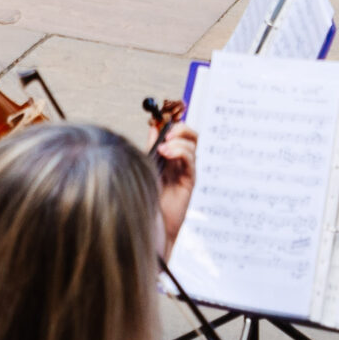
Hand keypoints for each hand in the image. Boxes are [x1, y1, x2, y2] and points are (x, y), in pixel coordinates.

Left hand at [153, 124, 196, 254]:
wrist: (149, 222)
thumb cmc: (146, 196)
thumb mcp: (146, 165)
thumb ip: (151, 146)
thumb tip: (154, 126)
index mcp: (169, 155)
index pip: (178, 132)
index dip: (171, 122)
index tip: (157, 117)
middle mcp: (180, 161)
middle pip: (190, 136)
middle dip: (180, 128)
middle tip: (167, 130)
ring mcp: (185, 170)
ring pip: (192, 145)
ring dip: (178, 140)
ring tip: (164, 146)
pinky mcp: (189, 180)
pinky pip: (190, 160)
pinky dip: (180, 151)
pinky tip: (167, 153)